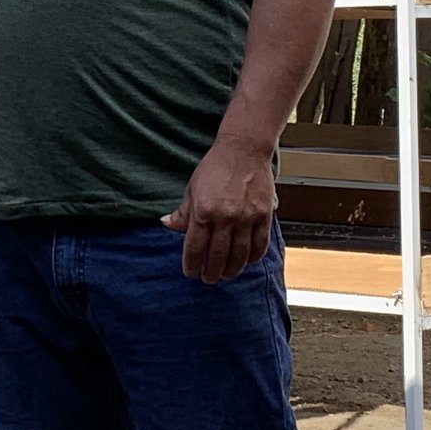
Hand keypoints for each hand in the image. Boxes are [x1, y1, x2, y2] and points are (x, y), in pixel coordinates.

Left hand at [163, 137, 275, 283]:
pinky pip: (259, 245)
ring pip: (239, 256)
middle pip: (217, 256)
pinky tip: (245, 262)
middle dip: (211, 272)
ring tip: (226, 275)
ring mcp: (246, 218)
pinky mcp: (264, 216)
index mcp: (203, 211)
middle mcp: (225, 217)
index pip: (195, 248)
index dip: (192, 265)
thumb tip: (167, 225)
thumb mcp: (192, 188)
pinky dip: (252, 258)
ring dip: (231, 270)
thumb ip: (183, 212)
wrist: (243, 150)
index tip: (190, 273)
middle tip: (208, 278)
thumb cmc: (215, 168)